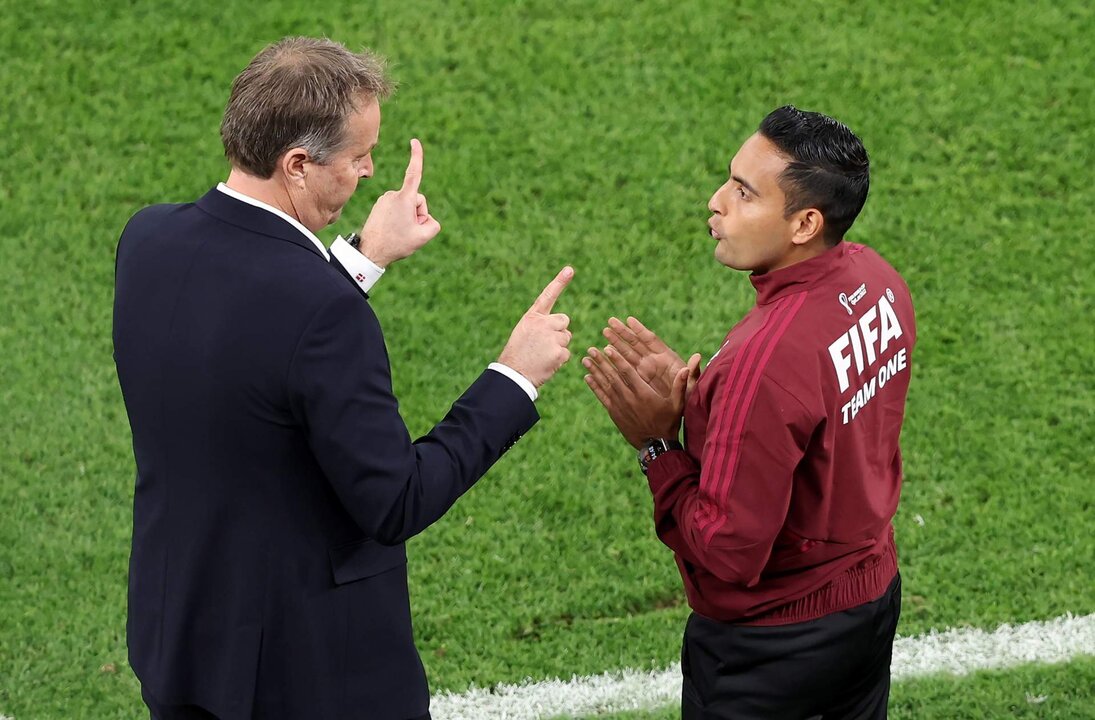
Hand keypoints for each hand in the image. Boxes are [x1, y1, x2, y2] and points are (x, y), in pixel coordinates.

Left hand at [358, 138, 440, 266]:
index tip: (415, 141)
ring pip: (407, 206)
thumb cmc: (397, 244)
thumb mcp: (424, 236)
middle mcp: (392, 195)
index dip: (417, 157)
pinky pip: (397, 210)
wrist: (370, 252)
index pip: (413, 174)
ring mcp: (384, 200)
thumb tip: (426, 218)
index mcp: (403, 198)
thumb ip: (433, 224)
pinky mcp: (379, 206)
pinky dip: (399, 219)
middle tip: (408, 231)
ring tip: (398, 233)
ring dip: (408, 218)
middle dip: (418, 215)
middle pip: (417, 201)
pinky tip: (392, 231)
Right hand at [498, 267, 574, 387]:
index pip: (547, 296)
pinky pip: (567, 353)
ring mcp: (552, 337)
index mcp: (532, 317)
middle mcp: (543, 323)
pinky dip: (559, 360)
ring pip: (566, 338)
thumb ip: (541, 325)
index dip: (559, 282)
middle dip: (559, 331)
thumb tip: (563, 325)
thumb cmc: (518, 354)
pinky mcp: (559, 352)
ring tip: (542, 355)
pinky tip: (546, 363)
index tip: (570, 269)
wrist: (513, 374)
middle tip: (544, 344)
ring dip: (558, 347)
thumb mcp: (524, 332)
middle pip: (564, 321)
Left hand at [583, 344, 691, 448]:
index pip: (628, 372)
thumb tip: (688, 367)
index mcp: (644, 393)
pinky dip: (594, 387)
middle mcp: (629, 398)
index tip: (608, 348)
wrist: (655, 445)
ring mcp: (620, 406)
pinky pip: (602, 397)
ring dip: (595, 371)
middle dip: (602, 362)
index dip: (617, 360)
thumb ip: (680, 385)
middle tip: (591, 349)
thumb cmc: (668, 422)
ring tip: (585, 359)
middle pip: (612, 376)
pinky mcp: (614, 413)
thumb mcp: (677, 404)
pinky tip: (587, 377)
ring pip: (605, 385)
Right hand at [603, 316, 700, 399]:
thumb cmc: (687, 399)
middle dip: (623, 332)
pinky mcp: (637, 380)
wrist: (679, 414)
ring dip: (616, 342)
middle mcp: (653, 362)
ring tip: (604, 332)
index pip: (651, 340)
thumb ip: (692, 373)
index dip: (640, 329)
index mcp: (666, 360)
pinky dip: (614, 360)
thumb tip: (697, 357)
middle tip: (609, 321)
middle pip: (636, 343)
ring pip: (627, 353)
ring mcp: (644, 370)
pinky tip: (605, 353)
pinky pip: (624, 367)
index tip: (629, 319)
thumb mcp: (691, 387)